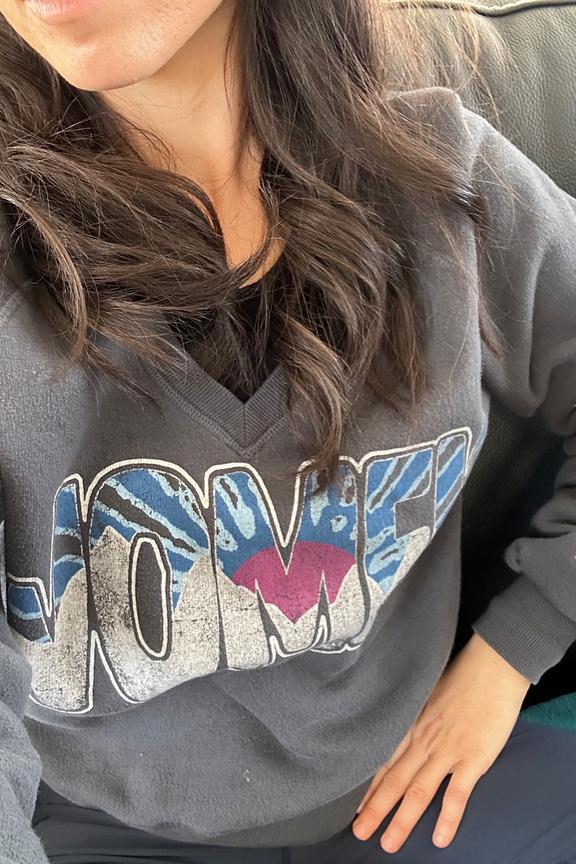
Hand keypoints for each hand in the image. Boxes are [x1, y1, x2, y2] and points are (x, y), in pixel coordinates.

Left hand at [352, 633, 530, 853]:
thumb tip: (400, 724)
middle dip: (375, 809)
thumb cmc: (460, 675)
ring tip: (389, 844)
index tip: (354, 807)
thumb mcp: (426, 691)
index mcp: (411, 724)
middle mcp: (423, 741)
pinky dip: (448, 818)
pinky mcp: (473, 758)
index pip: (383, 761)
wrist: (491, 666)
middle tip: (360, 833)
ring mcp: (447, 751)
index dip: (368, 786)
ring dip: (402, 820)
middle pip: (394, 781)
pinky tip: (440, 839)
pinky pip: (457, 794)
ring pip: (418, 791)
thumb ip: (413, 714)